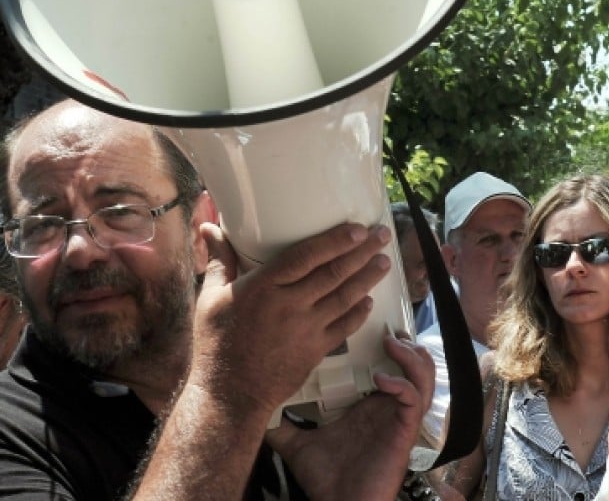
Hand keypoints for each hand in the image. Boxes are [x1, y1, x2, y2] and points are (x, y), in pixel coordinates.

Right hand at [190, 222, 392, 419]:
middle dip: (363, 252)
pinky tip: (370, 300)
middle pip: (334, 272)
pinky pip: (345, 327)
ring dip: (368, 277)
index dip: (335, 240)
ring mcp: (306, 329)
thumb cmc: (216, 345)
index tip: (357, 228)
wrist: (229, 396)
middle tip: (382, 236)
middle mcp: (290, 305)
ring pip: (345, 297)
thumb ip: (220, 260)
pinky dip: (359, 312)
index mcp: (264, 288)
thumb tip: (208, 227)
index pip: (307, 255)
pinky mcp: (315, 351)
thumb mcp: (211, 298)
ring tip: (385, 262)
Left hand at [266, 334, 434, 499]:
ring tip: (392, 344)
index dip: (389, 345)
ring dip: (411, 357)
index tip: (370, 325)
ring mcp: (400, 418)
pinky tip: (382, 380)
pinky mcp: (405, 431)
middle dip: (407, 344)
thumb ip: (281, 425)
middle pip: (416, 366)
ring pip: (424, 377)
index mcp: (372, 405)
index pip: (391, 366)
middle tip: (388, 331)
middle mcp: (390, 408)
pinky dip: (402, 384)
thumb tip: (256, 408)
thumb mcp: (297, 444)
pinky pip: (414, 399)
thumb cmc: (325, 480)